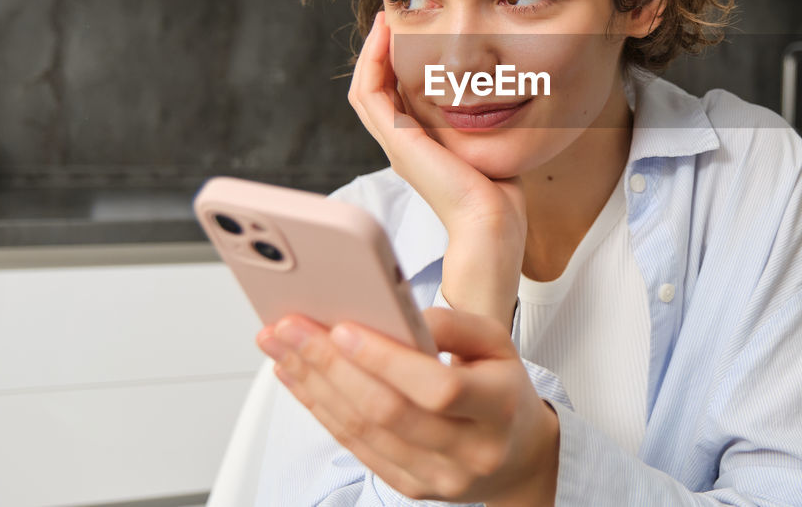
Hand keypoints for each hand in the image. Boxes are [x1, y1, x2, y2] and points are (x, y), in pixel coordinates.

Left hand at [258, 307, 558, 505]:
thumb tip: (398, 315)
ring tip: (282, 347)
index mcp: (499, 407)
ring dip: (313, 386)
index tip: (343, 327)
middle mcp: (469, 451)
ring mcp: (436, 477)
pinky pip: (355, 447)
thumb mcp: (497, 343)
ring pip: (362, 432)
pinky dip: (320, 409)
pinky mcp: (408, 487)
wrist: (518, 457)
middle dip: (330, 366)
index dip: (387, 360)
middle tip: (290, 329)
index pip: (440, 389)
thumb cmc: (503, 389)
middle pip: (388, 412)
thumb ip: (452, 324)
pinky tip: (298, 378)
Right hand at [348, 11, 525, 326]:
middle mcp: (401, 145)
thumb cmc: (500, 196)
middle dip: (380, 52)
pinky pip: (370, 94)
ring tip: (384, 21)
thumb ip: (485, 126)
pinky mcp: (397, 142)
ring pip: (365, 88)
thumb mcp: (489, 147)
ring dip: (372, 52)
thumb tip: (503, 98)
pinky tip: (385, 37)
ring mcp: (395, 144)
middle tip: (391, 18)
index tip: (410, 33)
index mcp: (419, 148)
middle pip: (375, 90)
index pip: (394, 98)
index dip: (395, 64)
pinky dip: (372, 63)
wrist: (491, 225)